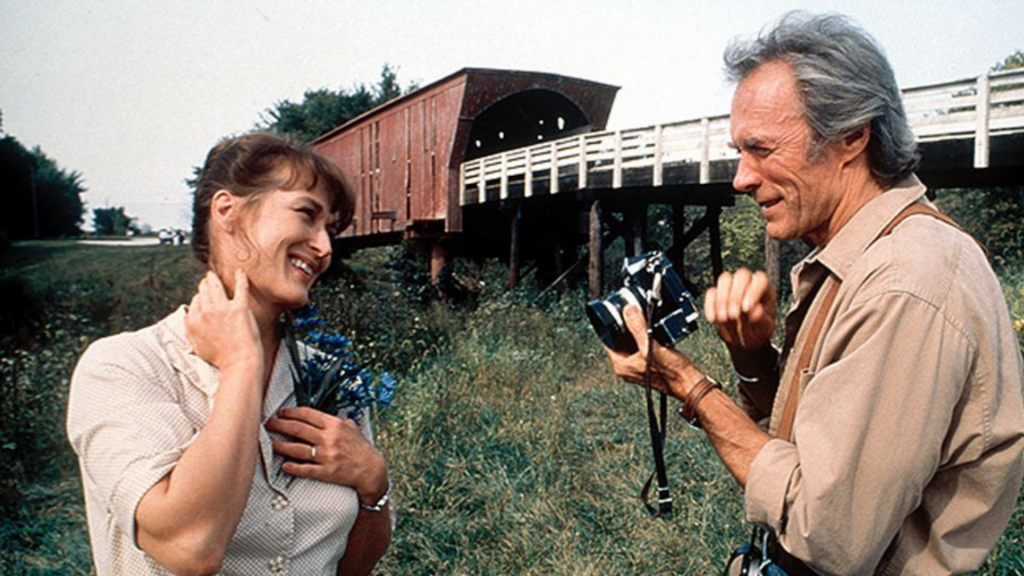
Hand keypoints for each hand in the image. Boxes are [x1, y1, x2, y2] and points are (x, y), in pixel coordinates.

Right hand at [185, 269, 261, 369]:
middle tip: (207, 281)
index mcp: (194, 321)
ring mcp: (222, 308)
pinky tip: (240, 272)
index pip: (195, 301)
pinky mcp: (239, 308)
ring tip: (214, 276)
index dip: (199, 298)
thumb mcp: (197, 345)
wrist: (239, 362)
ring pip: (216, 286)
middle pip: (203, 291)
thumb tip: (189, 319)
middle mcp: (205, 312)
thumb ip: (190, 330)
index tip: (203, 297)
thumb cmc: (221, 357)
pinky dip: (240, 278)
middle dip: (204, 285)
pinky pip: (240, 288)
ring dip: (213, 279)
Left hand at [266, 407, 387, 501]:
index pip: (307, 414)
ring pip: (297, 449)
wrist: (372, 470)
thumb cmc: (362, 450)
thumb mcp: (353, 429)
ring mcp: (327, 456)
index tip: (281, 413)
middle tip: (269, 424)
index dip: (291, 412)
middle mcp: (329, 439)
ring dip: (280, 446)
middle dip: (280, 425)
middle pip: (298, 429)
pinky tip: (284, 465)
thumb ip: (339, 422)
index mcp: (335, 425)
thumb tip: (330, 417)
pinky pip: (304, 469)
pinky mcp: (326, 472)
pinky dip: (292, 467)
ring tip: (271, 443)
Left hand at [604, 304, 696, 400]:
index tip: (617, 314)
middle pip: (620, 340)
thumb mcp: (651, 346)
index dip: (611, 326)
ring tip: (643, 321)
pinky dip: (646, 338)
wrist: (689, 382)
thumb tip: (628, 312)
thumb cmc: (672, 373)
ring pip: (632, 343)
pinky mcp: (649, 364)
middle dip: (626, 327)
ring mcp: (638, 366)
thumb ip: (638, 328)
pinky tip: (654, 332)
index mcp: (622, 365)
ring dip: (637, 332)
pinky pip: (643, 346)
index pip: (608, 341)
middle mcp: (628, 367)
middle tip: (632, 314)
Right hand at [704, 269, 776, 350]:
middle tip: (733, 315)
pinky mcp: (716, 294)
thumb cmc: (757, 331)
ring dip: (722, 300)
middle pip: (741, 276)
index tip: (746, 309)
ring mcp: (731, 287)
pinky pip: (711, 293)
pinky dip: (710, 306)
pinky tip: (713, 319)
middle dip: (736, 296)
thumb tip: (756, 310)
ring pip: (724, 279)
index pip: (760, 280)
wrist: (743, 339)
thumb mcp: (764, 329)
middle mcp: (748, 284)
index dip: (753, 292)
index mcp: (764, 289)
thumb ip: (762, 320)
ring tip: (724, 319)